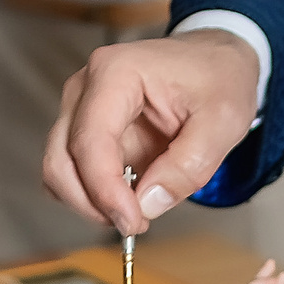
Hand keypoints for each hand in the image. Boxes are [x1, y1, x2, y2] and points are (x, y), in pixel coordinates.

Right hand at [42, 29, 259, 234]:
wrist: (215, 60)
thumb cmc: (218, 78)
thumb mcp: (223, 122)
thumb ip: (188, 166)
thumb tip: (147, 205)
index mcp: (116, 73)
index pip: (90, 142)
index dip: (105, 191)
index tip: (133, 222)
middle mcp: (86, 88)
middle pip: (61, 160)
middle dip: (93, 203)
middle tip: (134, 223)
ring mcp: (81, 109)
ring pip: (60, 171)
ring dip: (91, 202)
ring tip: (137, 210)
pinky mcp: (87, 130)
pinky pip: (74, 173)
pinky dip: (94, 195)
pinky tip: (129, 197)